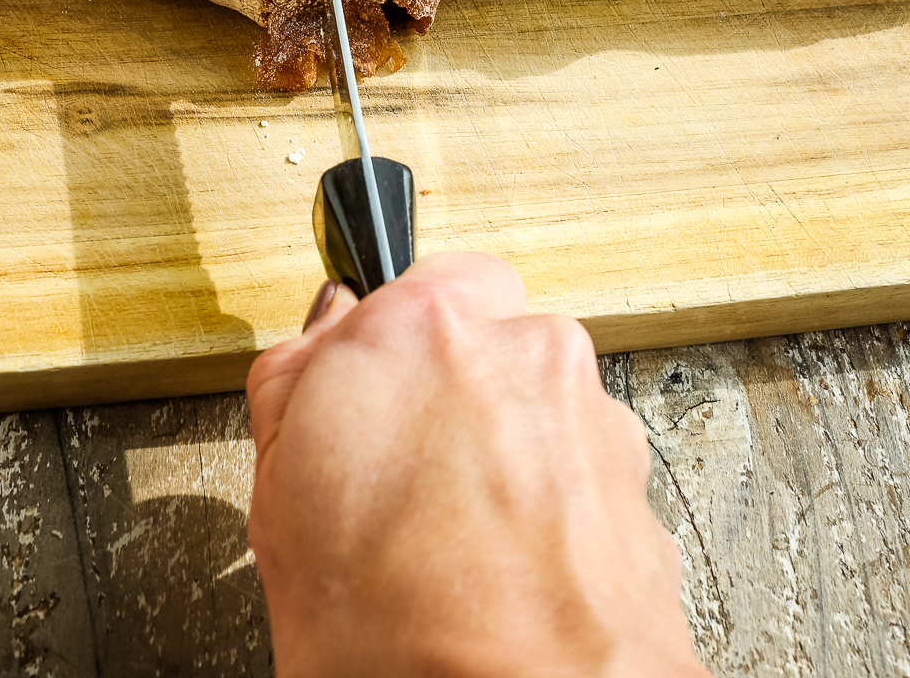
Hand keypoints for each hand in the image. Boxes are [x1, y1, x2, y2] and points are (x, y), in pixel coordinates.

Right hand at [247, 254, 709, 677]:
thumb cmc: (403, 640)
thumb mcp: (280, 504)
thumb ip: (293, 388)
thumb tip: (310, 350)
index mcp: (419, 329)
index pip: (413, 282)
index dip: (389, 347)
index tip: (367, 401)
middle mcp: (520, 348)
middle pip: (483, 342)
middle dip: (451, 400)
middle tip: (403, 490)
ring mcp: (591, 414)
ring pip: (537, 408)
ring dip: (508, 457)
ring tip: (457, 554)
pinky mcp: (641, 483)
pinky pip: (583, 472)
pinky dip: (555, 512)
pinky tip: (511, 576)